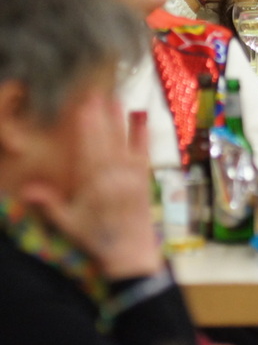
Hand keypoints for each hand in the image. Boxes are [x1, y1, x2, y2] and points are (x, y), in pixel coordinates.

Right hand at [19, 93, 161, 279]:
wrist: (131, 252)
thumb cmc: (97, 237)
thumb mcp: (69, 223)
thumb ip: (50, 204)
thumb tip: (26, 189)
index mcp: (94, 184)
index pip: (88, 148)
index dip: (86, 126)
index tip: (82, 106)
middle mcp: (115, 175)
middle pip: (106, 140)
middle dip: (100, 116)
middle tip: (96, 93)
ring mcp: (132, 175)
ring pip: (124, 142)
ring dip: (119, 120)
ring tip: (115, 99)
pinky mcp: (145, 178)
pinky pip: (144, 153)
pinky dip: (142, 136)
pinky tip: (141, 119)